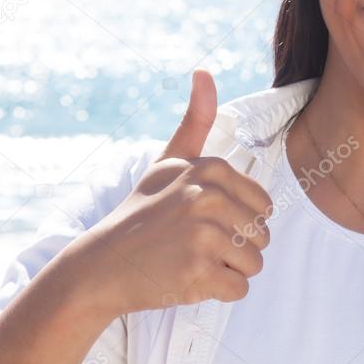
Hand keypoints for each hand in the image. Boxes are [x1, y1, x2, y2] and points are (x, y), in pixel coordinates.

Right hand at [71, 69, 272, 317]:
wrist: (99, 266)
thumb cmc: (142, 212)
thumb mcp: (169, 161)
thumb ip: (196, 120)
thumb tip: (204, 71)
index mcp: (211, 169)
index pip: (265, 206)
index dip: (240, 220)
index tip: (203, 221)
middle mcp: (208, 198)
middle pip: (263, 235)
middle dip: (236, 247)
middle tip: (195, 244)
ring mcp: (203, 236)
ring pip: (255, 263)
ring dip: (228, 269)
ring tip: (192, 260)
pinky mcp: (198, 273)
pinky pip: (239, 289)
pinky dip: (218, 292)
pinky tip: (188, 279)